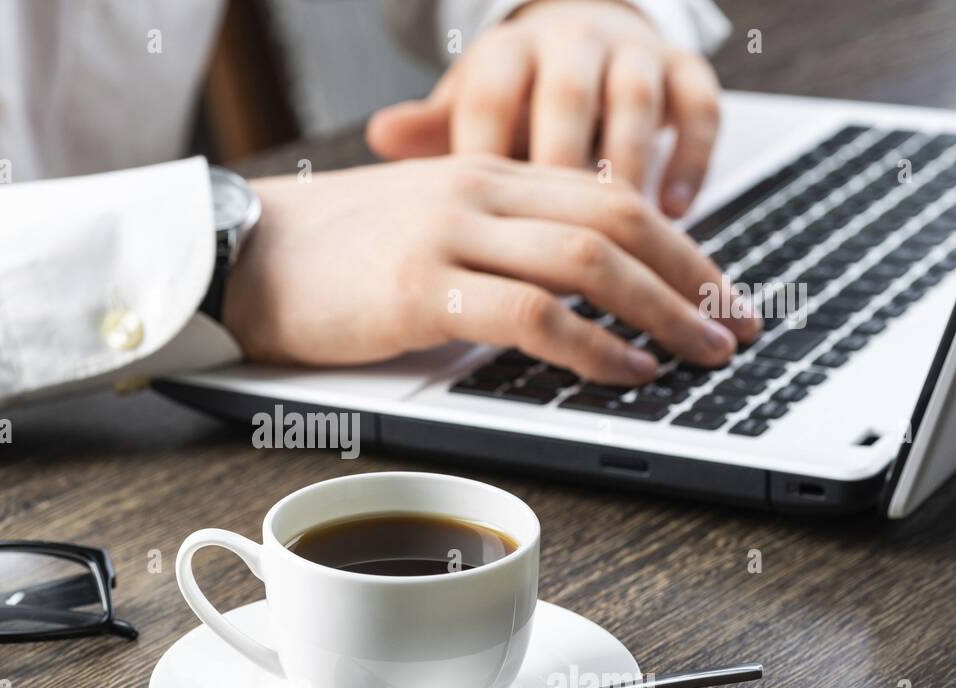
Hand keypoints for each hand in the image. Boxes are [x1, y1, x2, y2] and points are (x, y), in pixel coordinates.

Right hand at [224, 156, 756, 385]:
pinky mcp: (419, 287)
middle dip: (694, 276)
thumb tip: (560, 292)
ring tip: (702, 354)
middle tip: (737, 326)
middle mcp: (478, 190)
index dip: (681, 244)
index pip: (609, 192)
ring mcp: (449, 234)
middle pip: (619, 218)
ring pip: (590, 258)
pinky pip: (532, 312)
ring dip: (663, 311)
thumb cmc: (327, 255)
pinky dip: (593, 345)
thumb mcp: (422, 226)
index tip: (718, 289)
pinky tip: (624, 371)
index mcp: (484, 171)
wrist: (240, 252)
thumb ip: (489, 241)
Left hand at [365, 0, 721, 216]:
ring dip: (631, 169)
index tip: (479, 225)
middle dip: (562, 170)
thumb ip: (433, 133)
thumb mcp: (465, 114)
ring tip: (622, 240)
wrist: (579, 45)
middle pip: (567, 101)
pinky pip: (700, 105)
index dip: (486, 155)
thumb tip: (380, 132)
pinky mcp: (684, 69)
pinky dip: (691, 157)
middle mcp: (569, 44)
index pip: (489, 97)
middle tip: (558, 250)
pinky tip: (675, 211)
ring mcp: (631, 53)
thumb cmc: (512, 106)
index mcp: (505, 55)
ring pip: (635, 103)